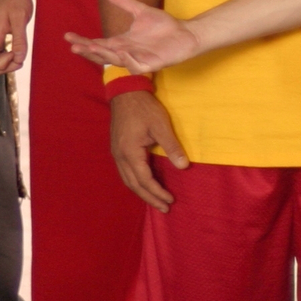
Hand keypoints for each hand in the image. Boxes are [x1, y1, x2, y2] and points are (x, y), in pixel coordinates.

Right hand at [0, 0, 33, 72]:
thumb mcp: (20, 18)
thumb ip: (19, 40)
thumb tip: (19, 58)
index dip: (2, 64)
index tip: (15, 54)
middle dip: (7, 65)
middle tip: (21, 56)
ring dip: (8, 60)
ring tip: (21, 51)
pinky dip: (7, 53)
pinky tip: (17, 46)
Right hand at [64, 0, 200, 72]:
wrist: (186, 34)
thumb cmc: (163, 27)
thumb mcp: (140, 11)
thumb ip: (124, 1)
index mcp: (121, 42)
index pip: (97, 43)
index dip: (83, 41)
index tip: (68, 36)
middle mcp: (126, 52)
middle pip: (102, 55)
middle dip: (88, 51)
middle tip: (74, 46)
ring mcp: (138, 59)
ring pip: (117, 61)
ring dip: (105, 55)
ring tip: (92, 47)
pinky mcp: (152, 64)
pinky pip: (138, 65)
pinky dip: (129, 60)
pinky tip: (122, 51)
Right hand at [110, 91, 187, 211]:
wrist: (125, 92)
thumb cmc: (144, 108)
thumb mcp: (161, 125)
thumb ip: (172, 147)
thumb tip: (184, 166)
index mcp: (130, 152)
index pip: (145, 180)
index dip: (158, 192)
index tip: (171, 200)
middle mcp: (120, 156)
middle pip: (134, 185)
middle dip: (149, 198)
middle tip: (164, 208)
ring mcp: (116, 153)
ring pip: (127, 180)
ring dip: (142, 192)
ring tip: (155, 200)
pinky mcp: (117, 149)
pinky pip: (125, 172)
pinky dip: (135, 182)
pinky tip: (144, 184)